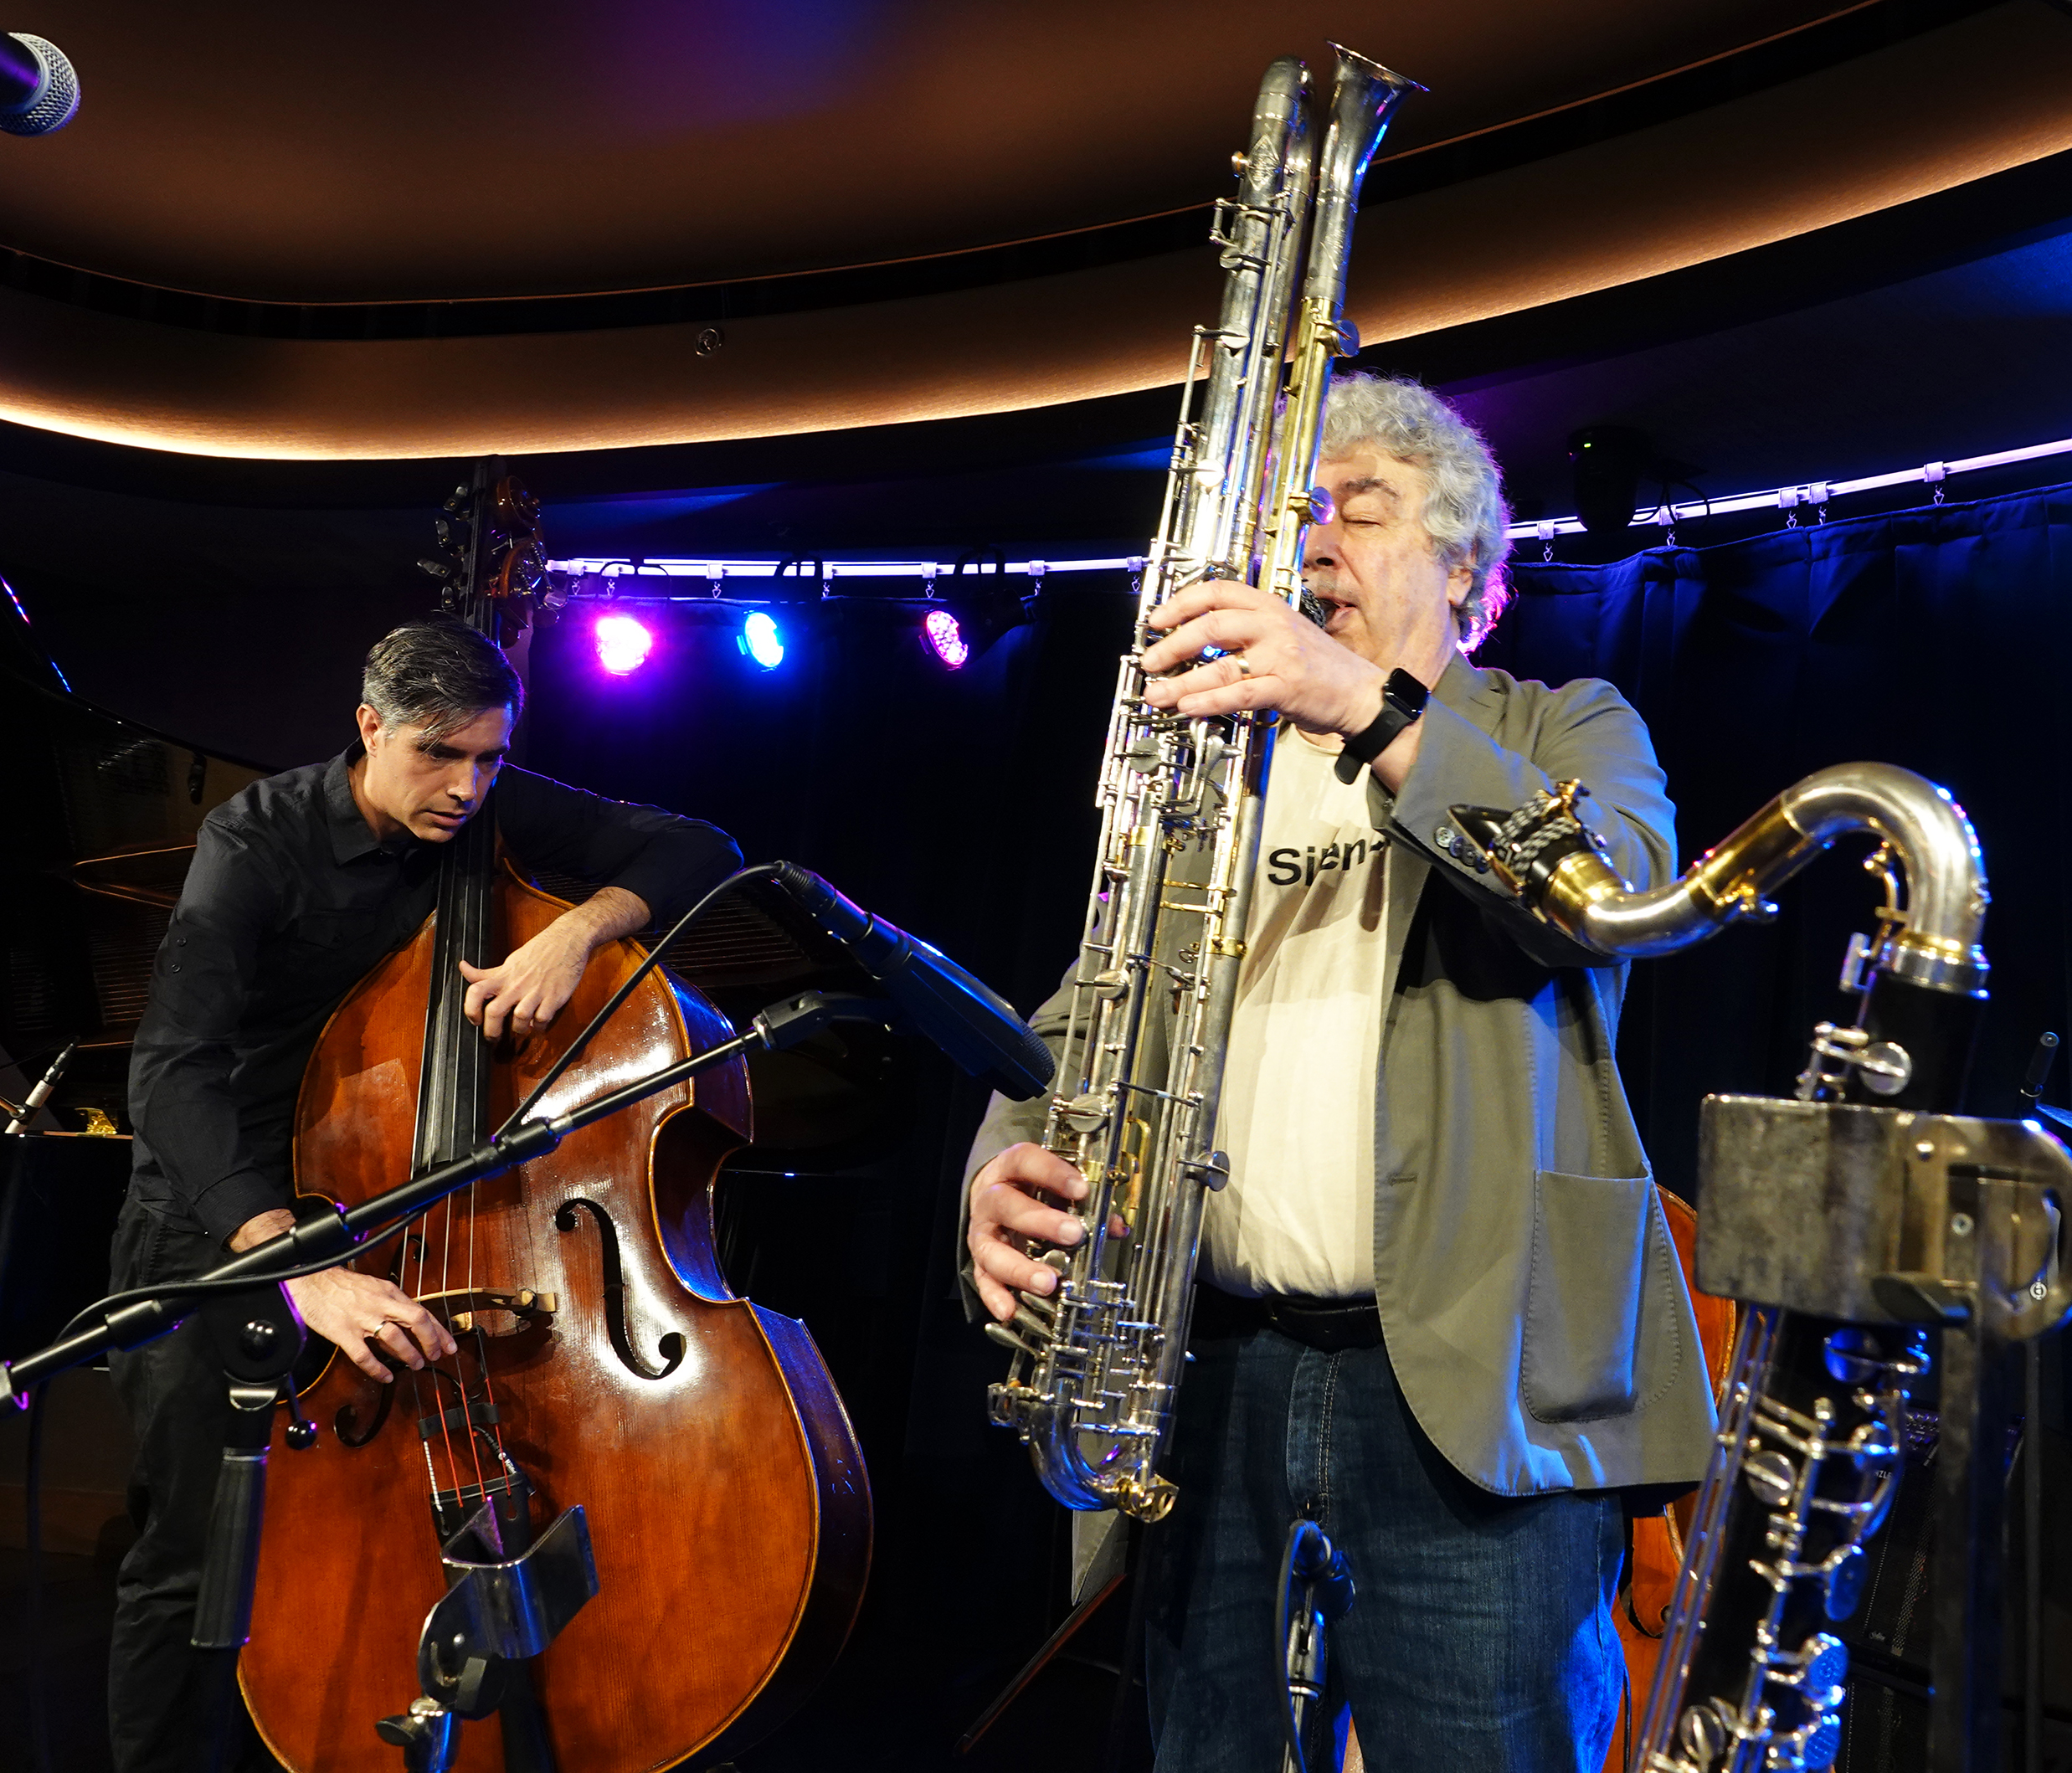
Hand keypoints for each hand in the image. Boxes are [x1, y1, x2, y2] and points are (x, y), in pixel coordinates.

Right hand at [227, 1209, 456, 1382]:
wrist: (310, 1280)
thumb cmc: (342, 1286)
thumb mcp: (374, 1288)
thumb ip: (392, 1305)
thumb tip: (411, 1325)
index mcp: (389, 1292)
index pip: (422, 1311)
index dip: (439, 1330)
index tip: (450, 1345)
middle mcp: (380, 1303)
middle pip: (416, 1319)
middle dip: (431, 1339)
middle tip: (436, 1356)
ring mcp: (362, 1317)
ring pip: (394, 1337)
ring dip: (408, 1353)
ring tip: (416, 1365)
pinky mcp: (343, 1331)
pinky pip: (364, 1355)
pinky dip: (377, 1368)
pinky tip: (385, 1376)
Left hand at [459, 924, 589, 1040]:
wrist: (567, 941)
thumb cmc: (539, 951)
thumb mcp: (509, 962)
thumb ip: (486, 973)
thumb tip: (463, 968)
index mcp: (504, 976)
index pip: (477, 991)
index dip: (470, 1009)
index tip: (475, 1020)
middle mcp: (517, 985)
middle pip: (495, 1011)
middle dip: (492, 1031)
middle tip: (493, 1038)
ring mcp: (536, 991)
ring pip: (520, 1018)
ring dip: (519, 1029)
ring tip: (521, 1028)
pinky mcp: (554, 997)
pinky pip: (543, 1019)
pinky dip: (539, 1026)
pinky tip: (538, 1023)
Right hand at [967, 1142, 1127, 1323]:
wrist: (992, 1193)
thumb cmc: (1029, 1187)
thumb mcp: (1054, 1184)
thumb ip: (1084, 1201)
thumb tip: (1115, 1225)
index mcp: (1009, 1170)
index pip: (1025, 1161)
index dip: (1052, 1173)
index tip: (1081, 1188)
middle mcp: (991, 1199)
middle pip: (1007, 1205)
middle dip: (1041, 1221)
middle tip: (1073, 1234)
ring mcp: (983, 1231)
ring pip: (992, 1249)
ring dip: (1021, 1268)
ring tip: (1048, 1282)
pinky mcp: (980, 1259)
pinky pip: (983, 1279)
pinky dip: (995, 1296)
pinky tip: (1010, 1309)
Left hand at [1140, 581, 1385, 737]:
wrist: (1360, 693)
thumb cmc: (1319, 667)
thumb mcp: (1284, 633)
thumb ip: (1245, 631)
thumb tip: (1194, 639)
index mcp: (1270, 607)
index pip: (1218, 592)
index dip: (1181, 603)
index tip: (1156, 619)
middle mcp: (1273, 625)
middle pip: (1212, 625)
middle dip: (1173, 644)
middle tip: (1150, 660)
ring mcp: (1281, 656)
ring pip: (1220, 665)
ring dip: (1182, 681)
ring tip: (1158, 693)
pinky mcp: (1286, 687)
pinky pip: (1240, 693)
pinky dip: (1209, 701)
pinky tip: (1189, 706)